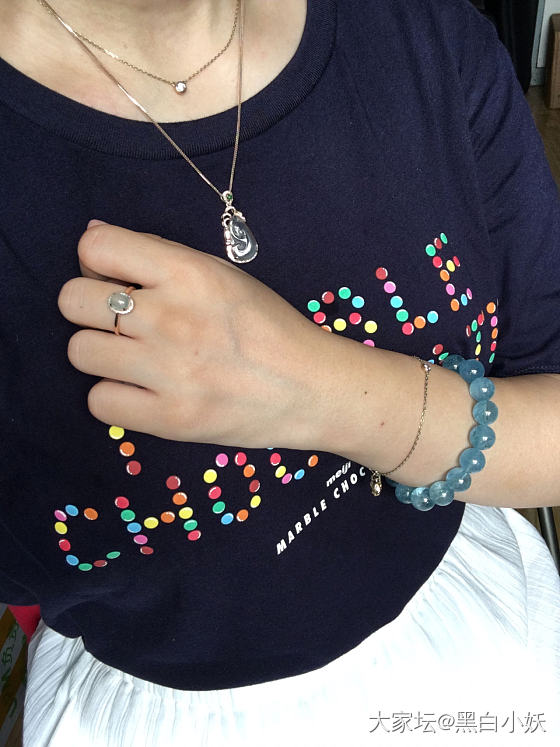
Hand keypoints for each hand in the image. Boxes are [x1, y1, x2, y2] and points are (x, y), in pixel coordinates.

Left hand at [58, 222, 326, 448]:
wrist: (311, 389)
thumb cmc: (267, 327)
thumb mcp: (222, 275)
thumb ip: (159, 255)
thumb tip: (93, 238)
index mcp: (188, 273)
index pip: (95, 249)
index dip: (96, 263)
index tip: (116, 280)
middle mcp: (172, 318)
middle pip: (72, 301)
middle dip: (89, 308)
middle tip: (121, 322)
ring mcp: (168, 372)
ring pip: (79, 352)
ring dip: (101, 354)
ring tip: (134, 360)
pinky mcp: (169, 420)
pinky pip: (98, 403)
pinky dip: (114, 397)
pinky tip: (141, 391)